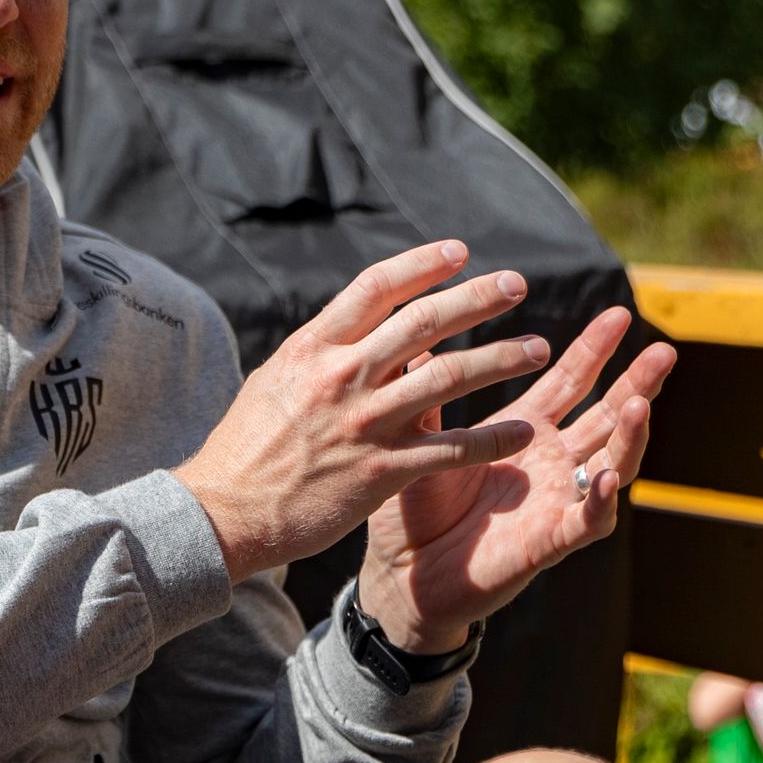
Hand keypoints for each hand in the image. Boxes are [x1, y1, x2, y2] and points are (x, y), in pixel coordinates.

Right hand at [174, 241, 548, 583]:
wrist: (225, 510)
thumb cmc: (244, 447)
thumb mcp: (274, 380)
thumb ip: (318, 355)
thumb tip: (352, 332)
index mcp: (313, 348)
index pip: (377, 288)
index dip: (423, 264)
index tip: (460, 252)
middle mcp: (342, 376)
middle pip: (424, 321)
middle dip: (477, 298)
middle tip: (515, 285)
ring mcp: (364, 423)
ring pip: (449, 377)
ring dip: (501, 359)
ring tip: (537, 350)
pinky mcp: (381, 471)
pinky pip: (452, 449)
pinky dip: (493, 438)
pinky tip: (523, 431)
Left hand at [356, 306, 676, 651]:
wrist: (403, 572)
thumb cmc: (413, 506)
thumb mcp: (420, 440)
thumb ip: (427, 395)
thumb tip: (413, 336)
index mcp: (523, 430)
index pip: (569, 382)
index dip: (595, 350)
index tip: (620, 313)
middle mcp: (550, 461)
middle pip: (606, 416)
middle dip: (637, 384)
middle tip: (665, 351)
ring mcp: (556, 501)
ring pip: (612, 465)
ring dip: (630, 437)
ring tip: (640, 404)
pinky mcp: (550, 542)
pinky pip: (587, 520)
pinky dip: (599, 500)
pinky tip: (604, 477)